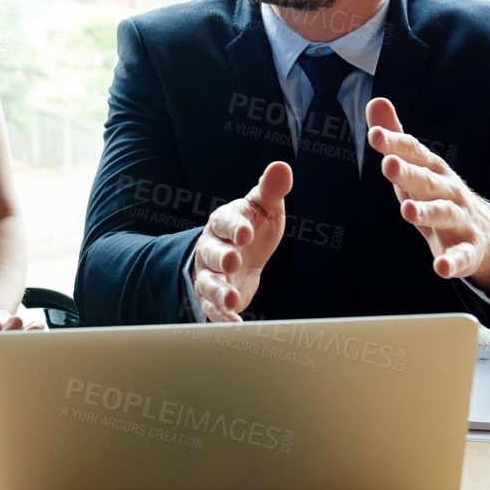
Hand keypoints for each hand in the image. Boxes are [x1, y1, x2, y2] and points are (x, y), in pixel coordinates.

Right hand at [193, 161, 292, 321]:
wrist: (234, 255)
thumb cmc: (251, 228)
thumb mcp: (262, 208)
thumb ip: (270, 190)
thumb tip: (282, 166)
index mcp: (224, 223)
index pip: (224, 222)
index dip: (234, 227)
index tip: (246, 233)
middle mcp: (211, 248)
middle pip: (210, 252)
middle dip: (220, 257)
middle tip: (232, 261)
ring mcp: (210, 274)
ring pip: (208, 282)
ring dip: (218, 291)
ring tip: (232, 300)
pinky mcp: (214, 298)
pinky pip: (212, 308)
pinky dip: (222, 316)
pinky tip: (235, 323)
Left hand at [367, 97, 489, 296]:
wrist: (487, 234)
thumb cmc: (437, 194)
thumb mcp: (416, 167)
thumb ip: (396, 137)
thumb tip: (376, 101)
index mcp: (433, 171)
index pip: (415, 153)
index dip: (396, 144)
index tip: (374, 135)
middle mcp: (448, 191)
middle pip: (428, 181)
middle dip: (409, 173)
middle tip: (388, 165)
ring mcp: (460, 220)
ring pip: (444, 215)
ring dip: (426, 213)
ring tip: (407, 212)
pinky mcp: (468, 250)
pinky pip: (463, 256)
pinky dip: (454, 261)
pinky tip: (441, 268)